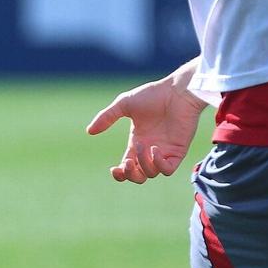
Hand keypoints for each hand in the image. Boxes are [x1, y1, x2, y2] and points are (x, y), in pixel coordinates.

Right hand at [86, 77, 203, 183]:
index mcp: (137, 142)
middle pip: (139, 176)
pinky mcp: (178, 151)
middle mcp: (150, 150)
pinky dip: (159, 165)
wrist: (177, 91)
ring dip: (143, 164)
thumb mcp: (124, 104)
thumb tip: (89, 131)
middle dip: (130, 175)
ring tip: (142, 146)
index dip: (120, 173)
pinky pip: (168, 169)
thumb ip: (106, 118)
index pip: (127, 166)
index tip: (114, 168)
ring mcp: (165, 151)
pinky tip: (154, 149)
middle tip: (127, 163)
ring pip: (152, 174)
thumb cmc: (153, 94)